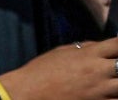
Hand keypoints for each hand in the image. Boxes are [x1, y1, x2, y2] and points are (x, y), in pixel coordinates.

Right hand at [0, 38, 117, 99]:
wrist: (30, 92)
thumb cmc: (42, 70)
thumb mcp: (62, 52)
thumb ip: (84, 47)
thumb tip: (100, 45)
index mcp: (89, 55)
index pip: (117, 44)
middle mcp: (98, 71)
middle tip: (115, 67)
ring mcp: (100, 90)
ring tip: (113, 81)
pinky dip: (115, 97)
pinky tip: (109, 94)